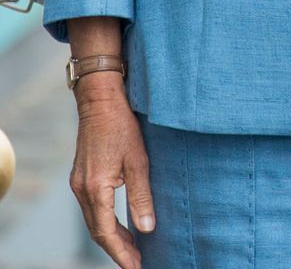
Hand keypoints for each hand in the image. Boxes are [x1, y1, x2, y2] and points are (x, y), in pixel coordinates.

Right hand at [70, 77, 152, 268]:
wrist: (100, 103)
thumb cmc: (123, 128)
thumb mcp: (139, 162)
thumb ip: (142, 197)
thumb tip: (147, 229)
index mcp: (95, 189)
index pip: (106, 233)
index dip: (121, 253)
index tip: (136, 267)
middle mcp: (82, 190)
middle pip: (98, 231)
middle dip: (117, 250)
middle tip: (137, 263)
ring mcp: (79, 184)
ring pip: (94, 221)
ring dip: (112, 237)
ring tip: (133, 250)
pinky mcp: (82, 177)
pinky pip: (93, 208)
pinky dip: (107, 221)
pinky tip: (122, 225)